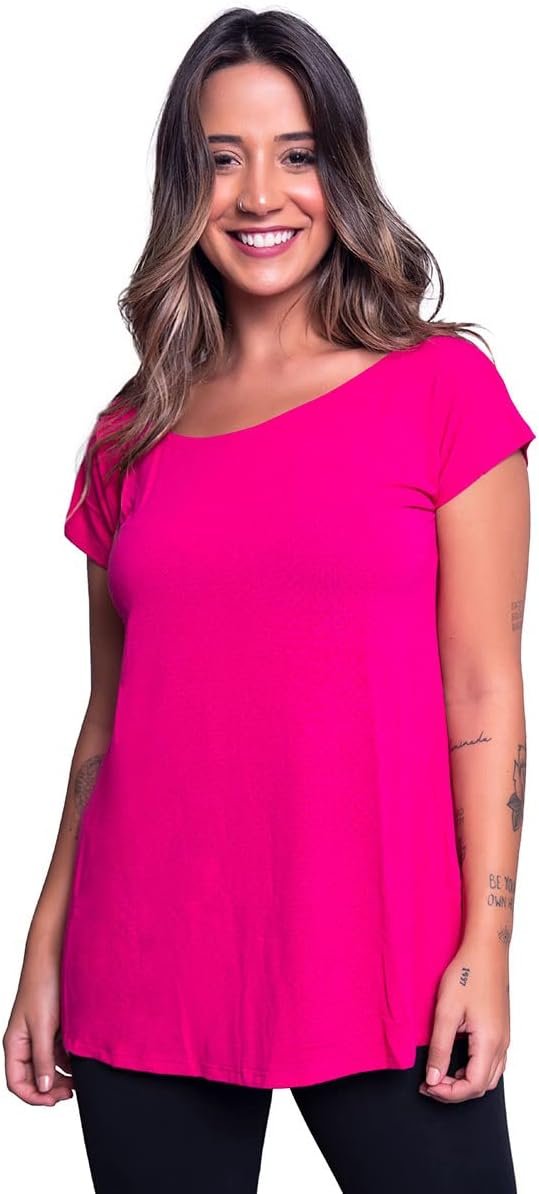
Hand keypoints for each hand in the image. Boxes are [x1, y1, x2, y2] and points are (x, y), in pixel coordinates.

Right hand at [3, 944, 73, 1106]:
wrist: (56, 957)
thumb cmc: (42, 986)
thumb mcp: (42, 1026)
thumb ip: (42, 1057)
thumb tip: (43, 1086)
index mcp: (14, 1044)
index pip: (17, 1083)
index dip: (34, 1097)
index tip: (55, 1100)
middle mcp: (25, 1043)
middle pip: (33, 1079)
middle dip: (50, 1089)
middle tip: (71, 1092)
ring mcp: (40, 1036)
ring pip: (47, 1067)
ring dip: (61, 1076)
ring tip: (79, 1080)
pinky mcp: (54, 1028)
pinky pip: (58, 1053)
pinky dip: (68, 1061)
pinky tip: (80, 1062)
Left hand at [419, 936, 509, 1102]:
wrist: (486, 951)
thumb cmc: (467, 974)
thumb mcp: (446, 1012)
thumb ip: (439, 1048)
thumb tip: (433, 1079)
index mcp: (489, 1042)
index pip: (472, 1086)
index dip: (448, 1093)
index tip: (427, 1085)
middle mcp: (501, 1045)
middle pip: (482, 1086)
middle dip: (455, 1091)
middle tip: (429, 1083)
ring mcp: (503, 1038)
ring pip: (489, 1077)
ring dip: (464, 1082)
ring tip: (439, 1074)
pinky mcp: (500, 1031)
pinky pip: (491, 1063)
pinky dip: (473, 1070)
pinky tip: (455, 1061)